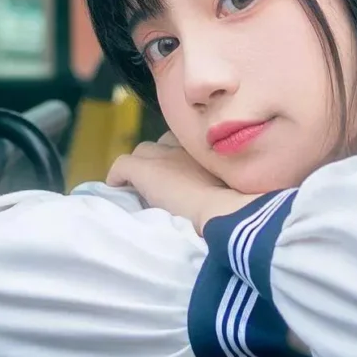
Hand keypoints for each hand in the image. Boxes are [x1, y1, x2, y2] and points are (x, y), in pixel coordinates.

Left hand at [106, 135, 252, 233]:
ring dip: (143, 170)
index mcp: (209, 149)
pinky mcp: (144, 169)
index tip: (184, 180)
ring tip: (143, 191)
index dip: (182, 162)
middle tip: (164, 187)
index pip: (188, 144)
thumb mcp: (238, 190)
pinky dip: (118, 177)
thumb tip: (230, 202)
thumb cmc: (239, 207)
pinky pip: (122, 166)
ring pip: (143, 153)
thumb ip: (229, 187)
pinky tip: (119, 190)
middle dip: (162, 161)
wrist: (225, 211)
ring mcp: (163, 155)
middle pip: (164, 144)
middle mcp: (185, 145)